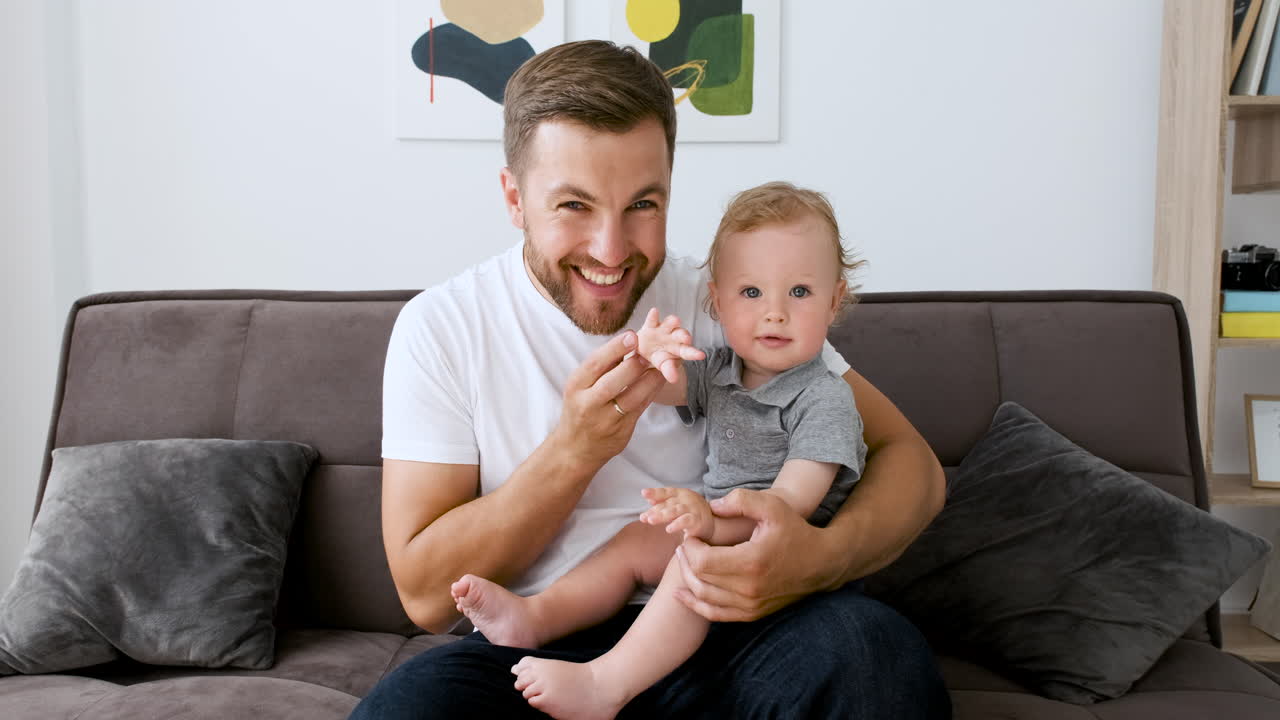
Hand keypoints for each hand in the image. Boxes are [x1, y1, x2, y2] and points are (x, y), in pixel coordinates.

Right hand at [551, 331, 664, 467]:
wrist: (575, 449)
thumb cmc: (580, 409)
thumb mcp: (580, 386)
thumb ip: (601, 368)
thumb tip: (627, 341)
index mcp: (576, 387)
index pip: (594, 364)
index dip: (615, 348)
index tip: (632, 335)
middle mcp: (588, 404)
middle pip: (613, 382)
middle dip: (634, 364)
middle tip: (650, 351)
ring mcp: (605, 421)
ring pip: (631, 397)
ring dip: (649, 379)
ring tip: (661, 364)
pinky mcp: (621, 432)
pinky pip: (640, 409)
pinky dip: (652, 392)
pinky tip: (659, 380)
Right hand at [635, 308, 704, 383]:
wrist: (647, 349)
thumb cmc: (661, 357)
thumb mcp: (664, 365)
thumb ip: (669, 371)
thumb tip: (674, 380)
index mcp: (680, 349)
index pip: (688, 352)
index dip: (694, 353)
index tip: (701, 355)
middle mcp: (674, 337)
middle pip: (681, 335)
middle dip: (684, 336)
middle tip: (686, 338)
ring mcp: (663, 329)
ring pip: (670, 323)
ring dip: (673, 321)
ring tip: (675, 320)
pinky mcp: (650, 325)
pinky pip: (652, 319)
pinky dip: (653, 316)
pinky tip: (654, 312)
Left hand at [639, 487, 715, 540]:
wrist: (710, 524)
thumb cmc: (690, 513)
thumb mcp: (676, 506)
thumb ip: (663, 503)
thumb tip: (649, 500)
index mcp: (680, 494)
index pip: (666, 492)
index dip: (655, 492)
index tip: (643, 493)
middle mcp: (686, 499)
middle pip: (668, 504)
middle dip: (654, 511)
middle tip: (643, 518)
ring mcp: (693, 509)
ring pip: (675, 511)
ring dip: (662, 515)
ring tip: (651, 520)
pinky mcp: (698, 520)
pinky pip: (686, 521)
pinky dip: (677, 524)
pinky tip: (668, 529)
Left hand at [673, 489, 837, 621]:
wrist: (822, 563)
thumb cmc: (796, 531)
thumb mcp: (773, 506)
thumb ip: (741, 501)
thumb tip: (712, 506)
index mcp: (751, 562)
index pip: (703, 561)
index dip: (690, 547)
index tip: (691, 534)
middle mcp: (749, 589)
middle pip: (700, 579)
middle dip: (686, 561)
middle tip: (683, 545)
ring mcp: (751, 605)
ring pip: (704, 597)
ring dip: (688, 579)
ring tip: (684, 561)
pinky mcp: (752, 613)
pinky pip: (715, 614)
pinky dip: (696, 605)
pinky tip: (683, 593)